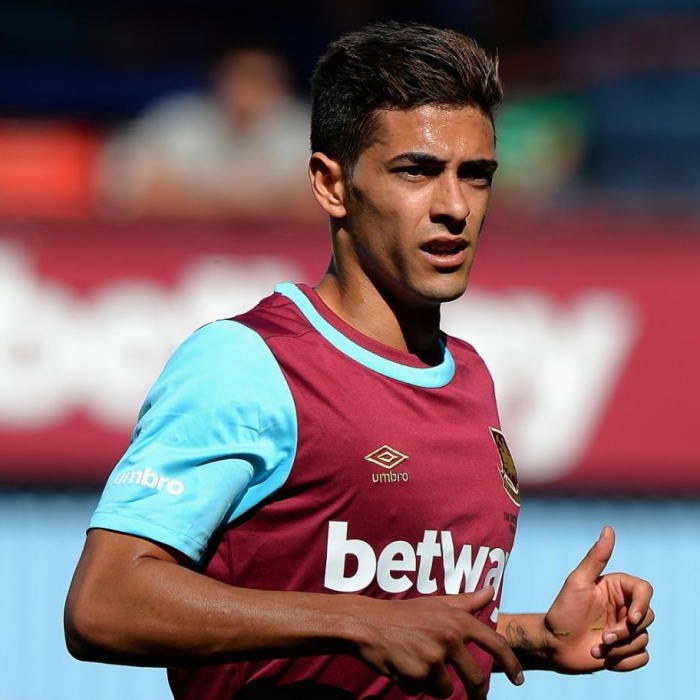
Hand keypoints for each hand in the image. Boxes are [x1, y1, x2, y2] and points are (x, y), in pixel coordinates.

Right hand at [355, 586, 523, 698]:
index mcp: (458, 620)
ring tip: (417, 664)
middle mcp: (450, 638)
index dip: (512, 664)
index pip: (495, 644)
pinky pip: (423, 691)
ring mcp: (434, 658)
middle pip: (475, 678)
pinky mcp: (418, 675)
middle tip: (476, 697)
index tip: (520, 679)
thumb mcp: (436, 603)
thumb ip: (466, 601)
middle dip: (477, 692)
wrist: (368, 624)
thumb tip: (491, 590)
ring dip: (434, 684)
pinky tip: (403, 667)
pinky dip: (414, 685)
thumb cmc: (403, 613)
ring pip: (447, 689)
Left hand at [543, 526, 653, 672]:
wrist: (553, 644)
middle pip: (648, 617)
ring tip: (596, 647)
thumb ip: (596, 557)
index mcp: (617, 588)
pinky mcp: (626, 651)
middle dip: (625, 632)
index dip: (643, 605)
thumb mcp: (577, 581)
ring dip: (620, 648)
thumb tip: (609, 529)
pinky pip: (641, 658)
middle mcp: (624, 607)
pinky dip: (624, 661)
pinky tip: (604, 658)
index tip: (632, 619)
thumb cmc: (563, 610)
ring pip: (643, 640)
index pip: (645, 591)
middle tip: (603, 637)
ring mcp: (626, 630)